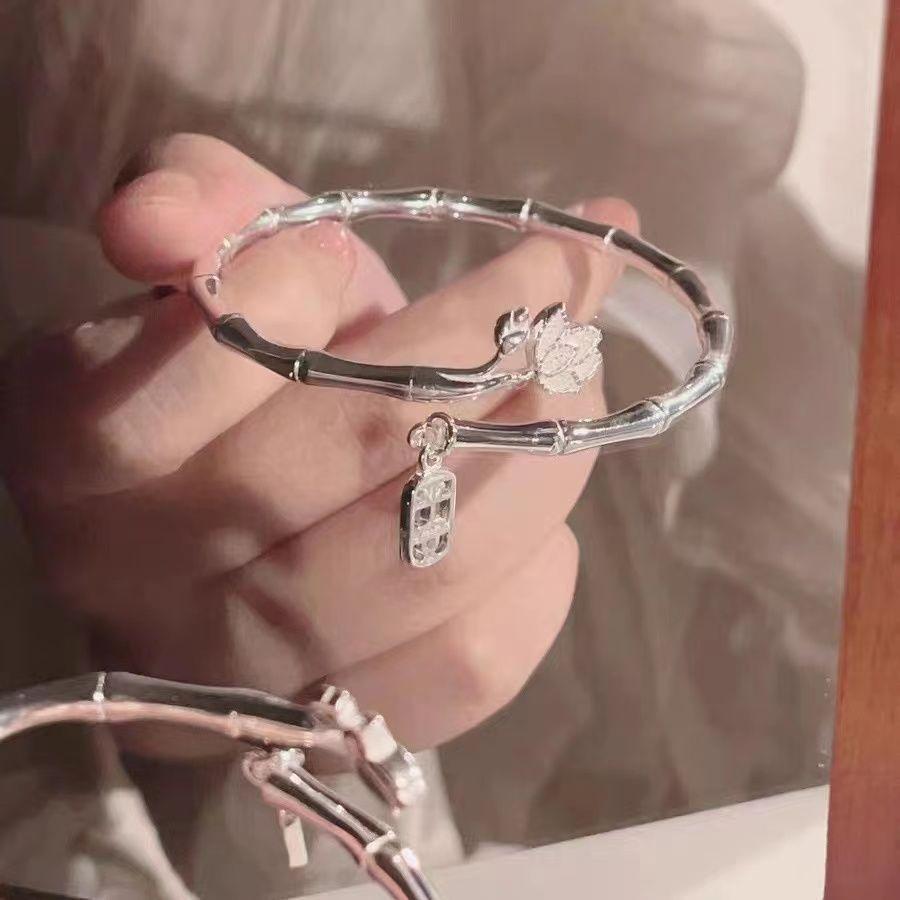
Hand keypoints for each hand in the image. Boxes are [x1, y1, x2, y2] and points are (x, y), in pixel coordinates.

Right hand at [1, 135, 636, 750]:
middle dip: (493, 346)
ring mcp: (251, 675)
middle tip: (563, 280)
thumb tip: (160, 220)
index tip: (355, 248)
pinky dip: (539, 570)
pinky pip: (475, 658)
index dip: (301, 293)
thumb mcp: (215, 256)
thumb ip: (189, 202)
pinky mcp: (343, 725)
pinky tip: (534, 509)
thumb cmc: (242, 365)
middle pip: (357, 454)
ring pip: (434, 566)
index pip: (202, 360)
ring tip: (572, 382)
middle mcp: (149, 579)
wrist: (245, 509)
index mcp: (79, 445)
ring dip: (543, 455)